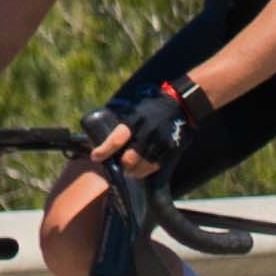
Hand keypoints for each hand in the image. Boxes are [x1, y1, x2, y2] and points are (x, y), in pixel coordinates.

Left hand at [90, 80, 212, 191]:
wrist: (180, 104)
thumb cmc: (150, 108)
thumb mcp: (133, 111)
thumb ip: (121, 125)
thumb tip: (96, 137)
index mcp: (134, 121)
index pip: (116, 139)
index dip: (104, 151)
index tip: (95, 157)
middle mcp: (147, 132)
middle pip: (129, 159)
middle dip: (122, 166)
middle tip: (120, 166)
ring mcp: (160, 142)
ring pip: (142, 167)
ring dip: (134, 171)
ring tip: (131, 170)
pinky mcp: (170, 148)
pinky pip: (155, 166)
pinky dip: (146, 170)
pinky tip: (143, 168)